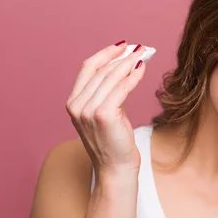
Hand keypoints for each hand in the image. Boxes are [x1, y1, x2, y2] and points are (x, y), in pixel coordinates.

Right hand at [66, 41, 147, 177]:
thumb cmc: (114, 144)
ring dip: (129, 63)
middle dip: (121, 56)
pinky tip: (142, 69)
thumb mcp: (105, 114)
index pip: (87, 68)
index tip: (122, 46)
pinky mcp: (103, 115)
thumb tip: (123, 69)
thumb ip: (107, 94)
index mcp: (74, 103)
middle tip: (139, 48)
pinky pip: (121, 88)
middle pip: (100, 70)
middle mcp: (77, 105)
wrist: (116, 170)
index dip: (105, 54)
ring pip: (111, 77)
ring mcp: (88, 111)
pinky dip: (133, 76)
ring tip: (144, 54)